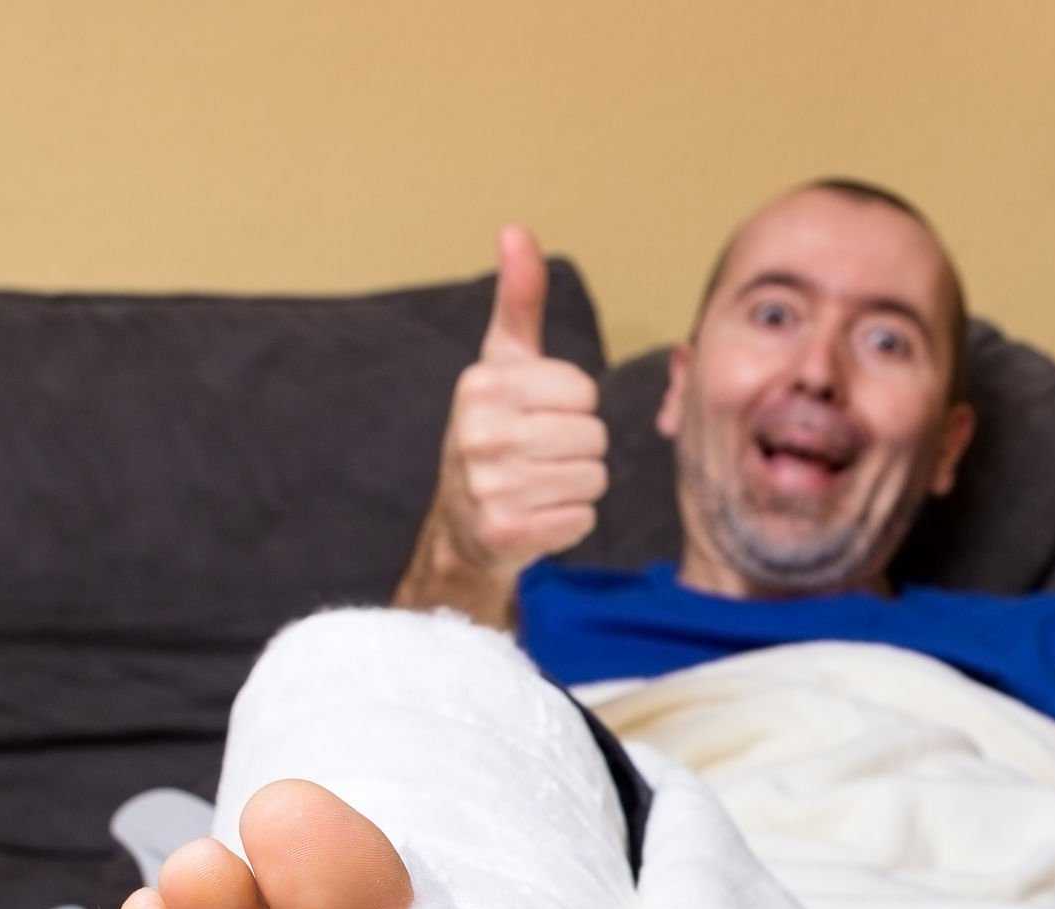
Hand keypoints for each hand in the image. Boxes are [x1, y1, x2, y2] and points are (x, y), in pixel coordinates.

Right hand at [429, 225, 608, 573]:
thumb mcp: (502, 364)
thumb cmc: (494, 433)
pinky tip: (537, 517)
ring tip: (538, 486)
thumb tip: (516, 230)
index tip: (539, 418)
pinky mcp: (505, 533)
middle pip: (594, 436)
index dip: (574, 408)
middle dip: (579, 449)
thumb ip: (518, 302)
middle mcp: (479, 433)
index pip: (584, 393)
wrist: (460, 526)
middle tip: (540, 458)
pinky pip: (582, 520)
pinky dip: (569, 523)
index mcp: (481, 385)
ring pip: (593, 478)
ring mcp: (489, 486)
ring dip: (577, 486)